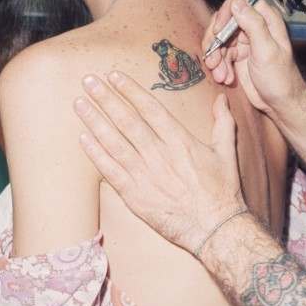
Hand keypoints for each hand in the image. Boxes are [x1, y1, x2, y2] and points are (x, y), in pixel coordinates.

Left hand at [73, 72, 245, 255]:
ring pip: (114, 142)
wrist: (215, 229)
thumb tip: (221, 98)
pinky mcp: (135, 196)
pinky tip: (82, 139)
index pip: (150, 108)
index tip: (114, 76)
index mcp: (181, 141)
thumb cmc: (222, 191)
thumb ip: (223, 122)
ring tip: (79, 104)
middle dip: (106, 99)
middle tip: (88, 81)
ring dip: (95, 121)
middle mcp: (160, 154)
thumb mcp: (226, 152)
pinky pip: (110, 171)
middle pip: (127, 121)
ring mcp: (145, 175)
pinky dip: (96, 154)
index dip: (131, 90)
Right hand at [202, 0, 305, 117]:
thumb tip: (237, 3)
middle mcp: (254, 25)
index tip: (219, 31)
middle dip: (215, 40)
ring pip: (219, 38)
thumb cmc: (281, 79)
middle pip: (224, 19)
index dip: (226, 12)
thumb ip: (253, 24)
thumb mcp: (267, 50)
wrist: (280, 104)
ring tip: (219, 74)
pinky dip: (218, 66)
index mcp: (266, 18)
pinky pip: (220, 53)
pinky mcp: (238, 55)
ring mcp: (245, 40)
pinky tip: (224, 78)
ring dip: (215, 57)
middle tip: (213, 58)